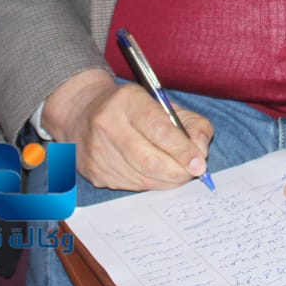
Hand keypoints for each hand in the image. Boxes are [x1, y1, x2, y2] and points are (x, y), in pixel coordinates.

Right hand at [41, 69, 213, 191]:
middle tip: (192, 173)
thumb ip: (192, 124)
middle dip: (177, 172)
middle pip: (149, 160)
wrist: (84, 112)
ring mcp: (97, 150)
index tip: (199, 164)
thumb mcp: (166, 104)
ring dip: (166, 180)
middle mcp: (107, 124)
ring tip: (177, 173)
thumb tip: (201, 151)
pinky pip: (131, 186)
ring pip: (142, 178)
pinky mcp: (93, 171)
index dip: (182, 150)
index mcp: (128, 100)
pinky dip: (150, 183)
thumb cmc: (134, 109)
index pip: (159, 130)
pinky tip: (155, 174)